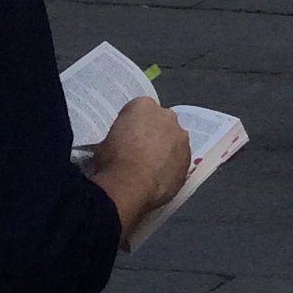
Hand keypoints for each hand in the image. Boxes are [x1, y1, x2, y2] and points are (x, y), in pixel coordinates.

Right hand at [93, 93, 192, 241]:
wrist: (129, 186)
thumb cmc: (112, 163)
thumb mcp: (104, 144)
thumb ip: (119, 137)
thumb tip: (121, 146)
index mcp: (143, 106)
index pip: (139, 111)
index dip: (132, 127)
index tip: (126, 139)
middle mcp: (166, 116)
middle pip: (160, 123)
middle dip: (153, 135)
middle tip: (139, 153)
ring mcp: (180, 137)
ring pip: (174, 141)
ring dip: (166, 150)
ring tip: (150, 170)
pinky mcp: (188, 158)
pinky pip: (180, 160)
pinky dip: (172, 167)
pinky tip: (159, 180)